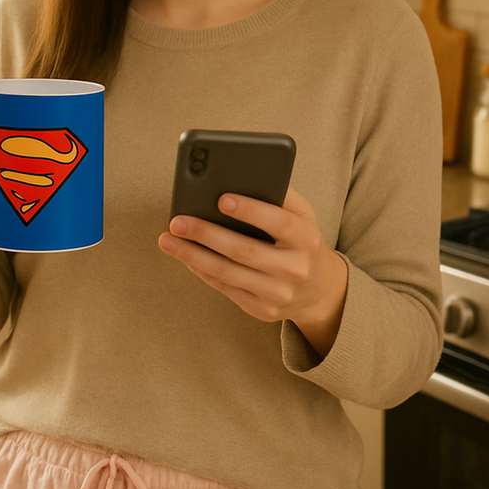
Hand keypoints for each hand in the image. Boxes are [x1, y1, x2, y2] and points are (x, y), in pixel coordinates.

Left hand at [159, 187, 347, 356]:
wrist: (320, 290)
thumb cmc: (300, 240)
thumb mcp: (302, 215)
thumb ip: (279, 195)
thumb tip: (239, 177)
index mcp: (306, 238)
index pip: (276, 221)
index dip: (249, 210)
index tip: (221, 198)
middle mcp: (294, 268)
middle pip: (243, 250)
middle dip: (206, 234)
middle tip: (177, 220)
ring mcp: (278, 293)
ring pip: (227, 273)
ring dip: (192, 256)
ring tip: (168, 239)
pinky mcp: (262, 310)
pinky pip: (225, 288)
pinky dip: (201, 270)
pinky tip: (184, 255)